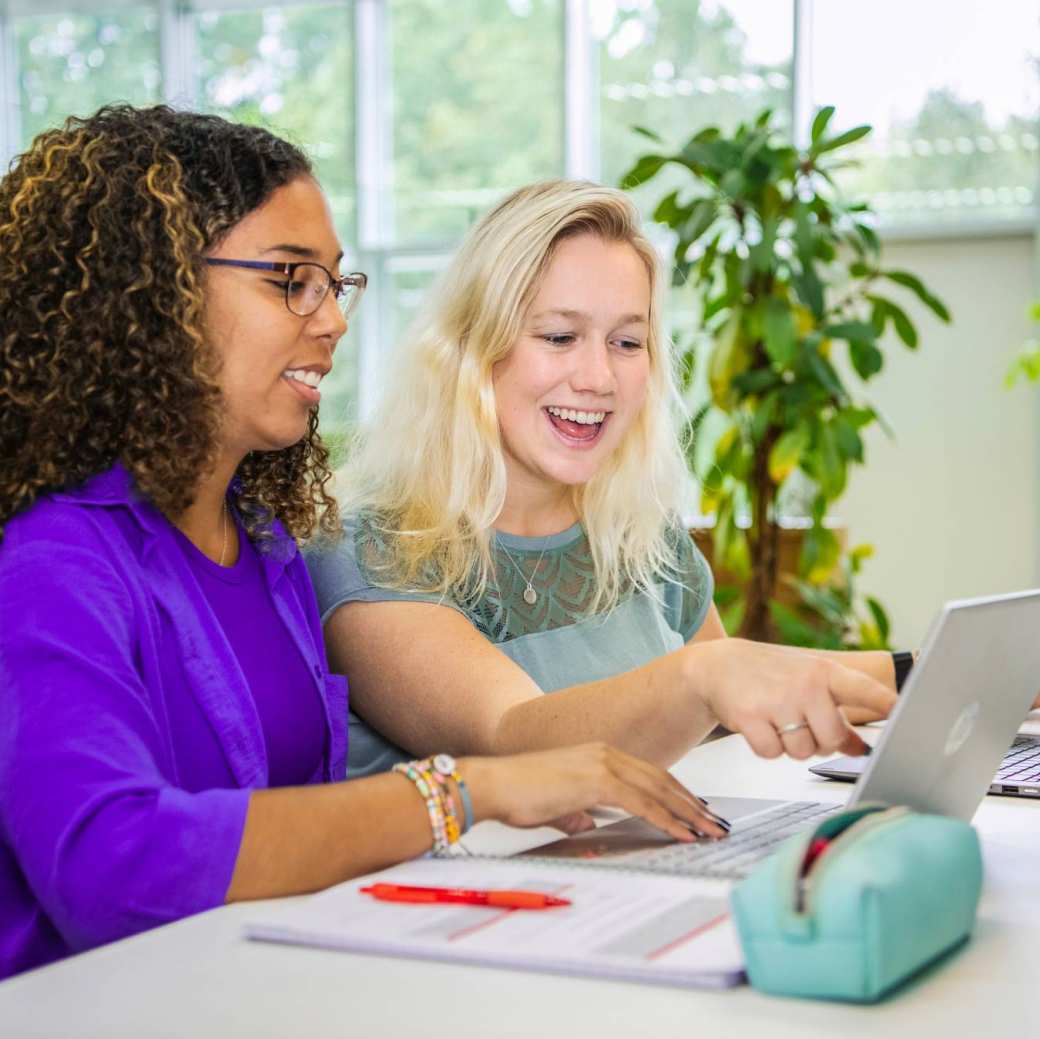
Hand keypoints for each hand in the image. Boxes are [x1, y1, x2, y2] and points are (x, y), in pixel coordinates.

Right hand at [461, 743, 726, 841]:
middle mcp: (605, 753)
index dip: (676, 794)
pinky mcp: (597, 781)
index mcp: (597, 755)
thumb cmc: (516, 794)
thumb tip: (588, 824)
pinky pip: (643, 803)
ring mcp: (602, 764)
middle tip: (714, 824)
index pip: (649, 774)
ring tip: (709, 832)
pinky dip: (667, 819)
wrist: (493, 784)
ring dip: (688, 813)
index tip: (696, 811)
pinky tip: (683, 834)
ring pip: (659, 790)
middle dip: (692, 804)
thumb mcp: (554, 806)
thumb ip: (575, 812)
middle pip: (662, 779)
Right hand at [694, 638, 897, 760]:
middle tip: (803, 724)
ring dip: (792, 746)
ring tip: (778, 720)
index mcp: (825, 672)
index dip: (889, 704)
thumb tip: (864, 749)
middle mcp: (804, 684)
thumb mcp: (808, 685)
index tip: (910, 713)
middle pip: (832, 740)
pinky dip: (766, 747)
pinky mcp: (750, 717)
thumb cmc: (771, 675)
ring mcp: (777, 700)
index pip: (865, 690)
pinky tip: (759, 725)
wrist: (717, 665)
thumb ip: (838, 714)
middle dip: (821, 742)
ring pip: (803, 752)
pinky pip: (772, 754)